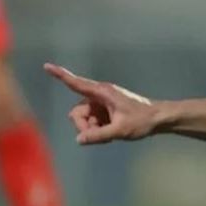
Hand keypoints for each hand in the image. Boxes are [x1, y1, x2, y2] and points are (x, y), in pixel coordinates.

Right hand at [44, 63, 159, 144]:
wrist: (159, 119)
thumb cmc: (142, 120)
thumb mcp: (120, 130)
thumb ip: (98, 135)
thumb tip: (79, 139)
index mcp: (102, 93)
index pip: (76, 83)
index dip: (60, 75)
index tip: (46, 66)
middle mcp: (99, 95)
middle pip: (77, 112)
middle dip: (84, 126)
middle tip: (101, 135)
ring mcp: (102, 104)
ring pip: (84, 119)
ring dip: (92, 129)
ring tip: (111, 134)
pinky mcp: (105, 111)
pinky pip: (92, 122)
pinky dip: (98, 129)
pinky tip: (112, 133)